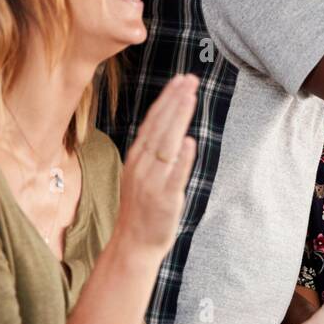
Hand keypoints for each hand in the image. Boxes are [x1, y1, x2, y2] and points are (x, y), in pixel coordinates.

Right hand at [115, 74, 197, 257]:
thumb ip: (154, 152)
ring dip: (178, 119)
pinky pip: (173, 175)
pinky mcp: (164, 198)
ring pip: (166, 144)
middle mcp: (142, 165)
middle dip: (175, 100)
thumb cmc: (142, 208)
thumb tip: (171, 130)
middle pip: (159, 126)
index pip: (153, 121)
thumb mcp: (142, 173)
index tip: (181, 80)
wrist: (133, 244)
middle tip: (190, 79)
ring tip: (190, 97)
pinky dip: (181, 158)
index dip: (167, 99)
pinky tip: (189, 140)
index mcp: (137, 157)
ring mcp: (152, 181)